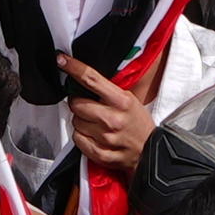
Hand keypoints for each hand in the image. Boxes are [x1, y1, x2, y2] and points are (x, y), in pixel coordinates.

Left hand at [60, 50, 155, 175]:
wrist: (152, 151)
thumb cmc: (139, 124)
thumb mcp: (130, 99)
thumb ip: (107, 90)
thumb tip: (83, 77)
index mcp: (122, 101)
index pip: (91, 79)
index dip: (73, 67)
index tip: (62, 60)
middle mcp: (113, 119)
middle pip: (76, 103)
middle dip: (78, 102)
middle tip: (88, 105)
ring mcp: (106, 138)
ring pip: (75, 122)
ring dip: (81, 120)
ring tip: (96, 123)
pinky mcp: (101, 154)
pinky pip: (77, 139)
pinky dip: (82, 136)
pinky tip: (93, 135)